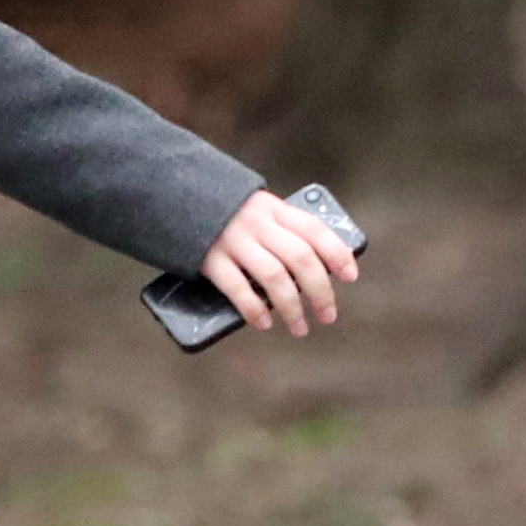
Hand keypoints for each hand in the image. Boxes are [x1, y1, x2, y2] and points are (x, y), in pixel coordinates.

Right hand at [199, 188, 356, 339]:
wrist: (174, 198)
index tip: (350, 276)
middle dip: (321, 292)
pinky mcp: (210, 258)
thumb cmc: (225, 213)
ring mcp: (233, 241)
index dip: (337, 253)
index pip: (315, 230)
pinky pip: (238, 288)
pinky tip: (264, 323)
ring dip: (292, 308)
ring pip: (274, 277)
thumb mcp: (258, 211)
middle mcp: (258, 224)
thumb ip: (281, 231)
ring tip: (300, 328)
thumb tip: (314, 271)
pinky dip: (254, 309)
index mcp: (274, 209)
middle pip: (301, 259)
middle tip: (328, 316)